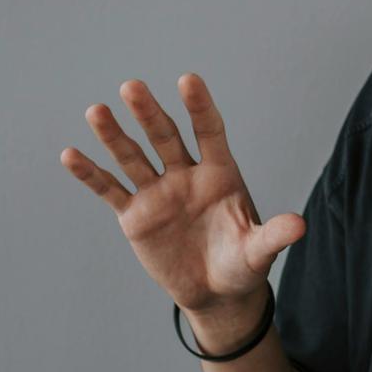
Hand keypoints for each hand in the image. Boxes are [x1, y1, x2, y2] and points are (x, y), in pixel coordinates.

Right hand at [59, 71, 305, 317]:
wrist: (216, 292)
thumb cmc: (242, 264)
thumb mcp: (259, 251)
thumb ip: (274, 235)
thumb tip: (301, 226)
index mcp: (220, 173)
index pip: (209, 131)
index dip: (200, 107)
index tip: (188, 80)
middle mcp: (186, 175)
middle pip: (166, 137)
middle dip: (149, 114)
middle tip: (133, 87)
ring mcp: (158, 192)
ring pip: (134, 157)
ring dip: (114, 136)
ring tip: (97, 111)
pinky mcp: (136, 215)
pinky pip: (110, 190)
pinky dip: (91, 174)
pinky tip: (71, 155)